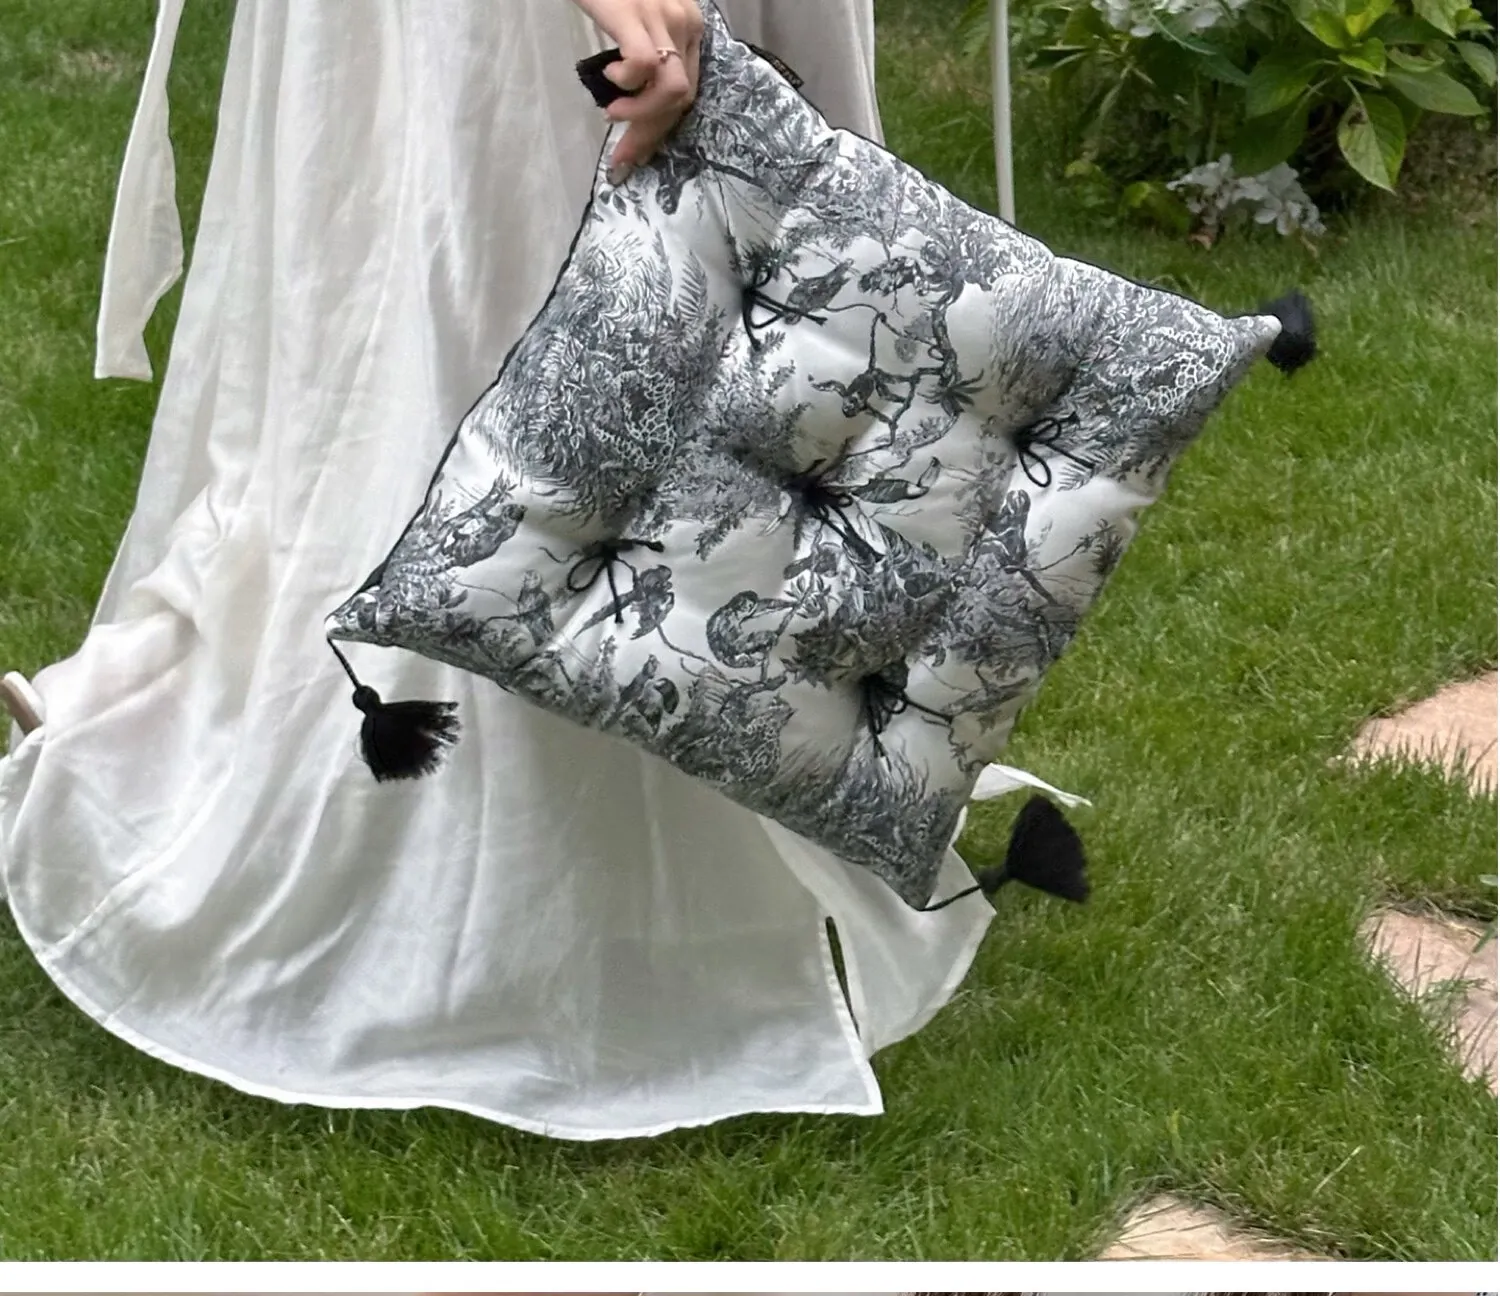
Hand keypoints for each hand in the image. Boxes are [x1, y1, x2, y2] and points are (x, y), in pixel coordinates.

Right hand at [571, 0, 703, 176]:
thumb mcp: (638, 17)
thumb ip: (644, 49)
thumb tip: (633, 96)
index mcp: (688, 27)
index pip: (686, 93)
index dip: (661, 130)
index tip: (635, 154)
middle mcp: (685, 24)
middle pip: (681, 100)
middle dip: (650, 136)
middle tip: (621, 154)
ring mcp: (664, 18)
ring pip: (670, 92)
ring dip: (640, 115)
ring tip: (613, 110)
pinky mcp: (636, 14)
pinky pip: (644, 66)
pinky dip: (627, 82)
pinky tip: (610, 75)